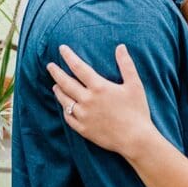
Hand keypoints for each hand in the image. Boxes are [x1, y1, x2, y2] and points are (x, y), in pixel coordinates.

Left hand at [47, 43, 153, 158]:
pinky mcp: (83, 129)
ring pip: (64, 100)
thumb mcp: (135, 85)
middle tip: (50, 66)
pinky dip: (65, 110)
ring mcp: (83, 116)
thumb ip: (126, 65)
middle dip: (56, 73)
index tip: (61, 49)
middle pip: (65, 83)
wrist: (135, 139)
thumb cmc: (137, 111)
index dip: (68, 56)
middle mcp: (87, 100)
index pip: (78, 67)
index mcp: (99, 87)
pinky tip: (65, 106)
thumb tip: (120, 47)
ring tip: (55, 85)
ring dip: (58, 91)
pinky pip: (69, 117)